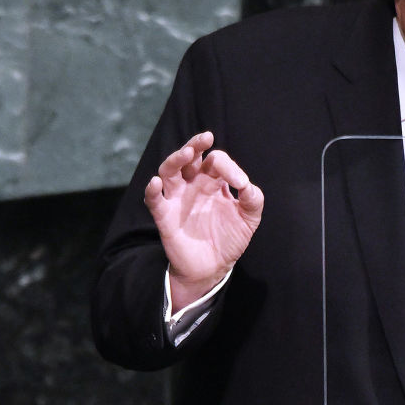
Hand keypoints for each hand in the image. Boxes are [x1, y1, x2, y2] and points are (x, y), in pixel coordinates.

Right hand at [144, 131, 263, 307]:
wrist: (213, 267)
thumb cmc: (230, 239)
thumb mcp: (249, 218)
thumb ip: (253, 199)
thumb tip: (243, 183)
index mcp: (214, 182)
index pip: (216, 161)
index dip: (227, 166)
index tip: (240, 184)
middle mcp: (194, 185)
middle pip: (189, 157)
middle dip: (196, 145)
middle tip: (205, 137)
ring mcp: (177, 198)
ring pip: (169, 170)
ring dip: (176, 159)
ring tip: (187, 153)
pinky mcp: (165, 215)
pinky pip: (154, 199)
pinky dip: (152, 190)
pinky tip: (156, 182)